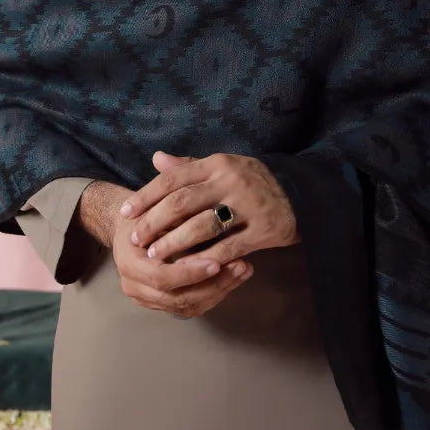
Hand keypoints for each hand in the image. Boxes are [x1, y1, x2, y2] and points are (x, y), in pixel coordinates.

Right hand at [111, 212, 255, 317]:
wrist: (130, 228)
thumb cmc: (145, 214)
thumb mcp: (156, 210)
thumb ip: (176, 221)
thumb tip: (209, 219)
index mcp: (130, 264)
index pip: (162, 277)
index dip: (190, 272)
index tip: (217, 262)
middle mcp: (135, 287)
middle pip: (178, 298)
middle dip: (214, 285)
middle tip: (241, 266)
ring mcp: (147, 299)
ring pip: (188, 306)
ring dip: (220, 290)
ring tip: (244, 270)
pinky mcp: (162, 303)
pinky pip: (191, 306)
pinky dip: (215, 293)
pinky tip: (235, 278)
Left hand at [119, 150, 299, 268]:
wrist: (303, 195)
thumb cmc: (253, 182)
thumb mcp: (223, 167)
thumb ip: (190, 166)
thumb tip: (156, 159)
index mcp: (218, 163)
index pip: (174, 178)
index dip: (147, 196)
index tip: (126, 212)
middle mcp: (231, 180)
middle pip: (182, 202)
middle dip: (154, 223)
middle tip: (136, 239)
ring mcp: (249, 205)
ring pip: (202, 227)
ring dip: (174, 244)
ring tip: (155, 256)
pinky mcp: (263, 229)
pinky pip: (228, 247)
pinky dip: (205, 260)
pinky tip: (188, 269)